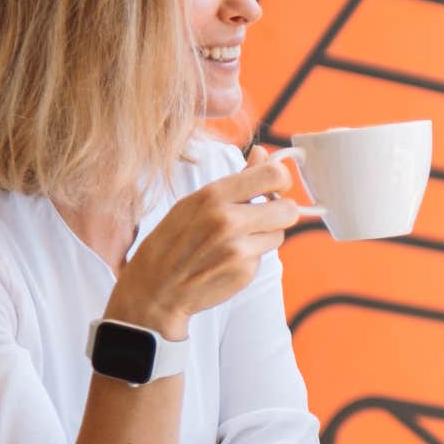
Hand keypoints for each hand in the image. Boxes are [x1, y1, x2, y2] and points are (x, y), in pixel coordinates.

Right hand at [105, 147, 300, 339]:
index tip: (276, 187)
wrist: (155, 288)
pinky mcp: (245, 272)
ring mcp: (238, 249)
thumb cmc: (172, 241)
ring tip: (236, 240)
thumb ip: (236, 180)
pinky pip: (264, 256)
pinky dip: (251, 256)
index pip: (273, 175)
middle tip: (264, 216)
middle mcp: (228, 221)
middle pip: (288, 210)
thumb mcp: (194, 202)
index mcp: (213, 196)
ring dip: (265, 236)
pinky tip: (227, 260)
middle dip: (280, 212)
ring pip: (279, 234)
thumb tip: (262, 155)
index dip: (281, 181)